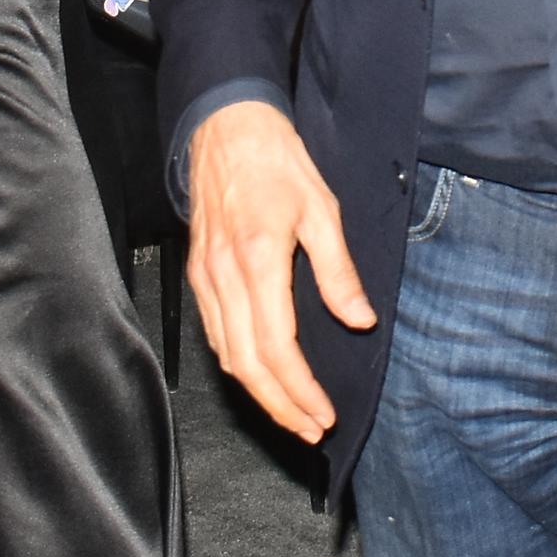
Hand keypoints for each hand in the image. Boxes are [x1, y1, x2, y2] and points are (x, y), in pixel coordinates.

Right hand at [185, 99, 376, 442]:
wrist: (226, 127)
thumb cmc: (277, 162)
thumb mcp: (322, 207)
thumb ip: (338, 270)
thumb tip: (359, 319)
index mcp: (258, 260)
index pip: (277, 348)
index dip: (300, 390)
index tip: (324, 414)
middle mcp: (224, 276)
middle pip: (247, 364)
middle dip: (280, 406)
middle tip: (310, 429)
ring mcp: (205, 277)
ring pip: (226, 354)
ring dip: (258, 392)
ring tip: (291, 413)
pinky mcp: (198, 273)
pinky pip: (215, 333)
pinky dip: (238, 363)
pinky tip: (261, 374)